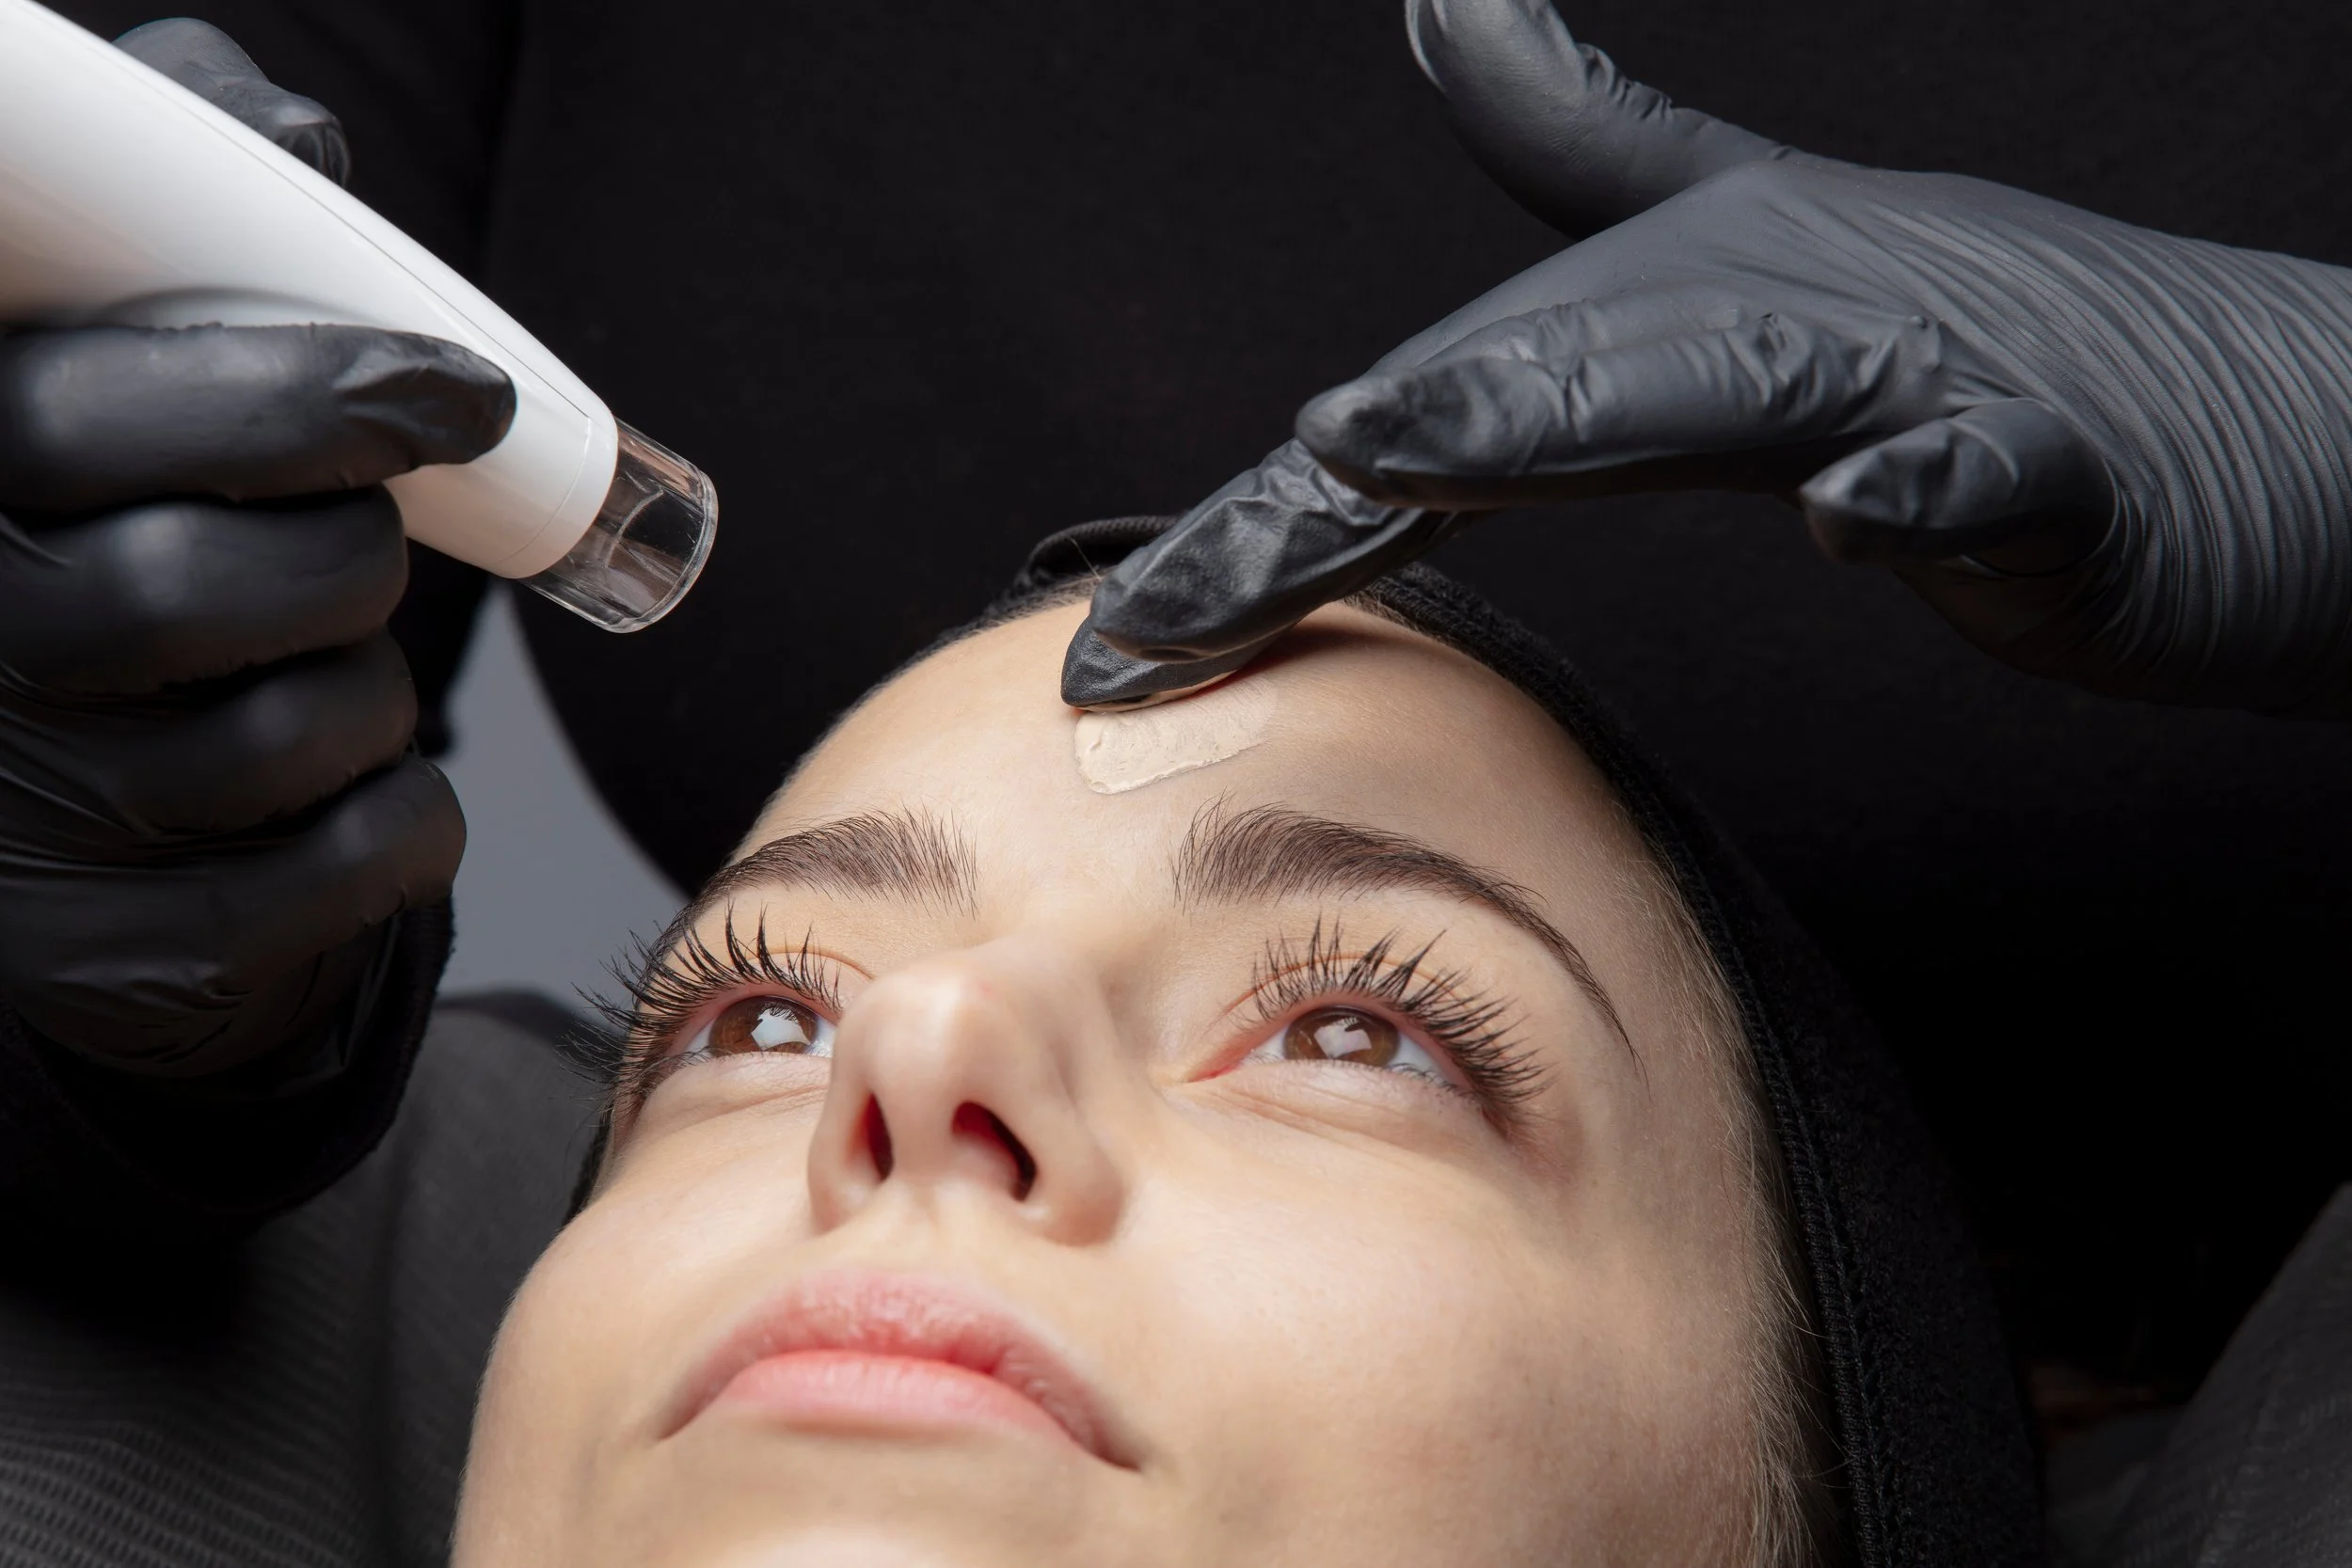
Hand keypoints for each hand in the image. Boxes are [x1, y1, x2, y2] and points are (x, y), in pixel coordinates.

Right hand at [0, 21, 513, 1077]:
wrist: (87, 783)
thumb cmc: (133, 518)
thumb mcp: (119, 332)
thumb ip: (189, 199)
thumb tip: (290, 148)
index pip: (81, 421)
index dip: (291, 395)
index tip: (450, 391)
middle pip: (188, 592)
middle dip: (345, 556)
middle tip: (376, 532)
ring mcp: (15, 824)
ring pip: (285, 739)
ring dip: (374, 690)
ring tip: (332, 660)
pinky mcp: (110, 954)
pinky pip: (343, 873)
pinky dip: (409, 820)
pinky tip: (370, 782)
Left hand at [1065, 0, 2351, 717]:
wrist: (2262, 420)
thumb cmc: (1992, 353)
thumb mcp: (1757, 256)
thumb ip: (1591, 139)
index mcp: (1681, 309)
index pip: (1435, 416)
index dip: (1270, 520)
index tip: (1121, 633)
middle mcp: (1776, 314)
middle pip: (1530, 381)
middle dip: (1345, 441)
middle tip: (1187, 506)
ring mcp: (1926, 374)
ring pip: (1716, 388)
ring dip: (1542, 409)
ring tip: (1377, 437)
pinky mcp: (2078, 463)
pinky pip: (1993, 473)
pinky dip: (1927, 488)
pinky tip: (1860, 518)